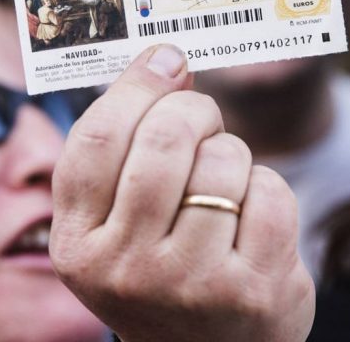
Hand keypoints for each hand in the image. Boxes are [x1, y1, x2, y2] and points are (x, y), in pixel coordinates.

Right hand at [51, 45, 314, 341]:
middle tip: (203, 118)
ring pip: (224, 161)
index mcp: (79, 246)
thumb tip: (167, 60)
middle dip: (195, 110)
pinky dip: (267, 188)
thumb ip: (128, 147)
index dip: (136, 86)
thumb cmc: (161, 269)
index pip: (98, 138)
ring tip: (224, 185)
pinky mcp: (253, 291)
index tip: (166, 58)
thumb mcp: (118, 222)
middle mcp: (125, 270)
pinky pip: (271, 192)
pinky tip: (252, 218)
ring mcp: (191, 284)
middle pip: (165, 138)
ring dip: (232, 155)